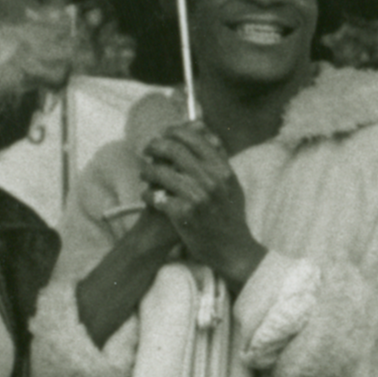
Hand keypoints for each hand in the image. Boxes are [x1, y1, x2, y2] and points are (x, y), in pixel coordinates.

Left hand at [140, 120, 265, 291]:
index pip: (194, 137)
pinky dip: (148, 194)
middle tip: (147, 150)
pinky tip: (149, 196)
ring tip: (145, 174)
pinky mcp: (183, 214)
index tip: (163, 135)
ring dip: (147, 170)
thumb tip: (201, 127)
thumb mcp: (231, 183)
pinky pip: (155, 196)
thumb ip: (217, 156)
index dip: (173, 132)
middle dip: (154, 146)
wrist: (232, 249)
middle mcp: (211, 180)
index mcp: (222, 169)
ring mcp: (197, 197)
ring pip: (159, 171)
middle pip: (173, 149)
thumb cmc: (229, 215)